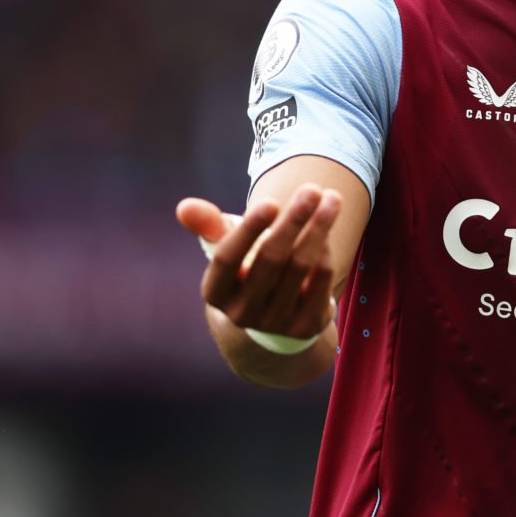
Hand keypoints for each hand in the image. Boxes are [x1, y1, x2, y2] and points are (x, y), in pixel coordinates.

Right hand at [176, 184, 342, 343]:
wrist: (271, 314)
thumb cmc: (245, 267)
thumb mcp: (226, 247)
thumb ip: (209, 226)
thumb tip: (184, 207)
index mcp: (215, 292)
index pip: (227, 258)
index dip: (248, 229)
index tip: (271, 200)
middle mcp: (241, 313)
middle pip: (271, 259)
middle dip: (294, 220)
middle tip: (312, 188)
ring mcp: (275, 323)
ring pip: (301, 267)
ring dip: (319, 228)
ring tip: (331, 198)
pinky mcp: (305, 327)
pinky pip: (321, 281)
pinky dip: (326, 251)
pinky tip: (327, 228)